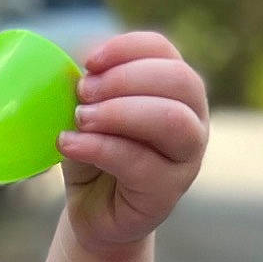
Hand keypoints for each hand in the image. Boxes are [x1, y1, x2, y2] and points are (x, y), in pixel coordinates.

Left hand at [57, 32, 208, 255]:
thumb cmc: (94, 156)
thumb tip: (75, 68)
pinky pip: (139, 161)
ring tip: (80, 118)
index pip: (164, 51)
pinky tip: (69, 144)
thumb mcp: (87, 114)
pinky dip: (99, 147)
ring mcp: (187, 157)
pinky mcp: (168, 192)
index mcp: (174, 89)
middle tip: (83, 92)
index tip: (88, 60)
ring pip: (171, 119)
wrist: (94, 213)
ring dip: (120, 111)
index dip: (127, 48)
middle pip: (178, 80)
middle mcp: (193, 118)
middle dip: (125, 79)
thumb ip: (88, 90)